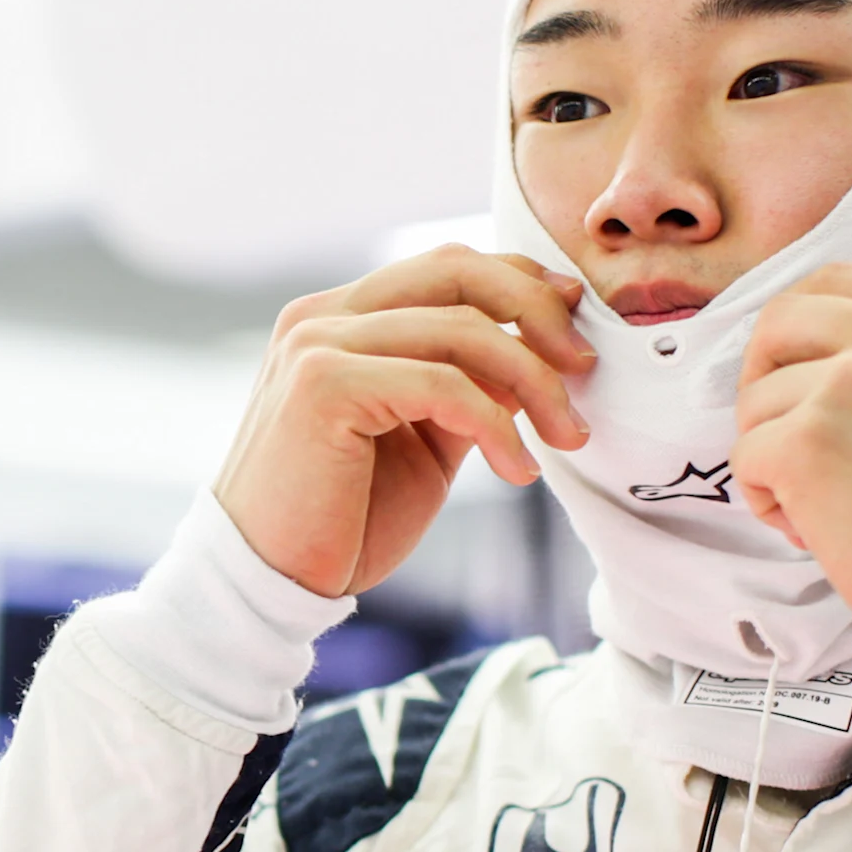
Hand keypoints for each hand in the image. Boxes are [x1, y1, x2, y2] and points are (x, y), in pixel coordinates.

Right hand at [213, 246, 594, 598]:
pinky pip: (442, 383)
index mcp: (340, 319)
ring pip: (460, 328)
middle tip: (585, 368)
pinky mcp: (322, 385)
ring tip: (566, 438)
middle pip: (456, 270)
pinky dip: (496, 425)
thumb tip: (541, 352)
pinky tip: (516, 470)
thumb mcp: (422, 441)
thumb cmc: (341, 521)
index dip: (521, 285)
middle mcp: (322, 316)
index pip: (446, 266)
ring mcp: (316, 344)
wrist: (266, 584)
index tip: (574, 329)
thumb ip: (465, 389)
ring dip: (533, 382)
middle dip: (538, 312)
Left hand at [732, 263, 851, 609]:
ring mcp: (851, 382)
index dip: (803, 331)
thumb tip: (845, 352)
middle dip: (765, 377)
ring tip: (822, 500)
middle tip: (784, 431)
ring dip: (772, 452)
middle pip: (780, 322)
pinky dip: (765, 496)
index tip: (803, 374)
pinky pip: (746, 455)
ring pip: (757, 399)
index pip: (838, 283)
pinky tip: (810, 525)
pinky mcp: (809, 440)